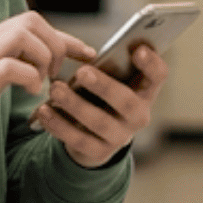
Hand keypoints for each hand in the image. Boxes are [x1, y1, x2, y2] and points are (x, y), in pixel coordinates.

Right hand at [0, 12, 95, 157]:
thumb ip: (2, 67)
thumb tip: (33, 67)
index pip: (30, 23)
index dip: (65, 37)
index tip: (88, 54)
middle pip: (32, 20)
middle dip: (56, 45)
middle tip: (56, 75)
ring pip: (25, 34)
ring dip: (45, 59)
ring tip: (43, 84)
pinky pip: (13, 66)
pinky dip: (31, 78)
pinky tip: (31, 95)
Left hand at [34, 42, 168, 168]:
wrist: (94, 136)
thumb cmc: (101, 96)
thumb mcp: (109, 79)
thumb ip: (107, 65)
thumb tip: (87, 53)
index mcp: (144, 91)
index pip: (158, 76)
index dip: (151, 64)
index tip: (137, 50)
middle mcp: (138, 116)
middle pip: (126, 102)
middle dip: (104, 86)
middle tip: (82, 72)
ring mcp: (120, 136)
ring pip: (99, 122)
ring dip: (75, 104)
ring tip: (55, 89)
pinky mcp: (98, 152)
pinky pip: (78, 139)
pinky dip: (59, 125)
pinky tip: (44, 111)